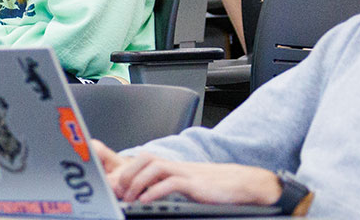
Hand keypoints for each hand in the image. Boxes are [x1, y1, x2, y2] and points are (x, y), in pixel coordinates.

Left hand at [99, 140, 281, 205]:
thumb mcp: (186, 183)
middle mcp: (177, 166)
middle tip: (120, 192)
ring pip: (155, 167)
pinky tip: (146, 200)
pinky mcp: (196, 184)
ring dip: (138, 182)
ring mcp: (187, 173)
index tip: (118, 186)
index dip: (128, 170)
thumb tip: (145, 194)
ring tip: (130, 197)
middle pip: (145, 158)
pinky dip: (155, 191)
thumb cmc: (214, 186)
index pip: (144, 158)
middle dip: (128, 174)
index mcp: (173, 166)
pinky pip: (172, 183)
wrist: (242, 184)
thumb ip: (166, 184)